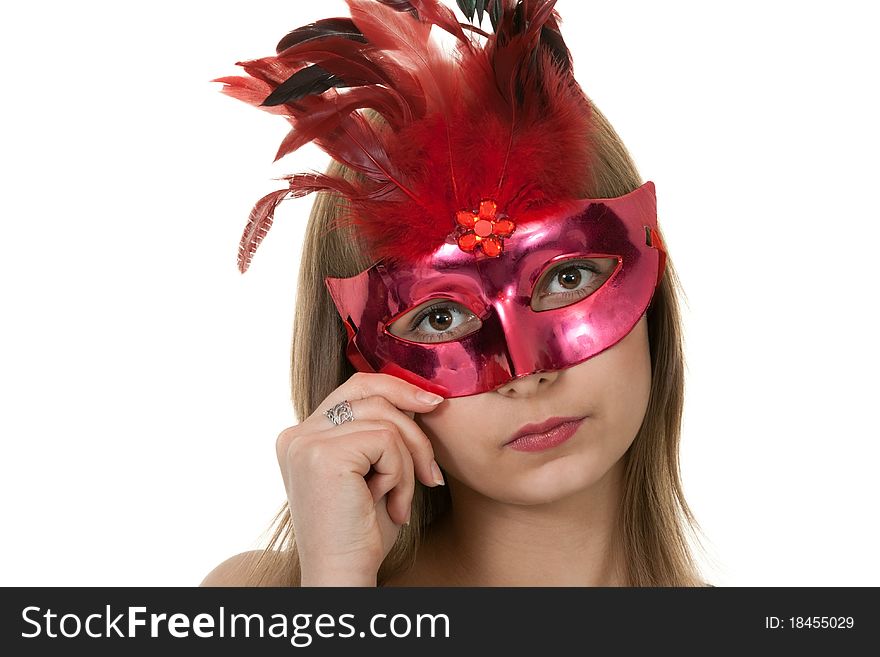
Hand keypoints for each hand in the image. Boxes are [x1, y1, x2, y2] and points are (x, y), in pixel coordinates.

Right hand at [276, 372, 445, 585]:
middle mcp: (297, 434)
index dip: (396, 390)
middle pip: (368, 389)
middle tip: (432, 460)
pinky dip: (402, 475)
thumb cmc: (363, 532)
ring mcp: (306, 442)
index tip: (432, 405)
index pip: (354, 388)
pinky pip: (386, 441)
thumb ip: (380, 431)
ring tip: (402, 499)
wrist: (345, 577)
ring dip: (409, 461)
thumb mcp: (373, 470)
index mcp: (302, 435)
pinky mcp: (323, 454)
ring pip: (385, 420)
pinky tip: (393, 507)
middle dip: (412, 422)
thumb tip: (422, 395)